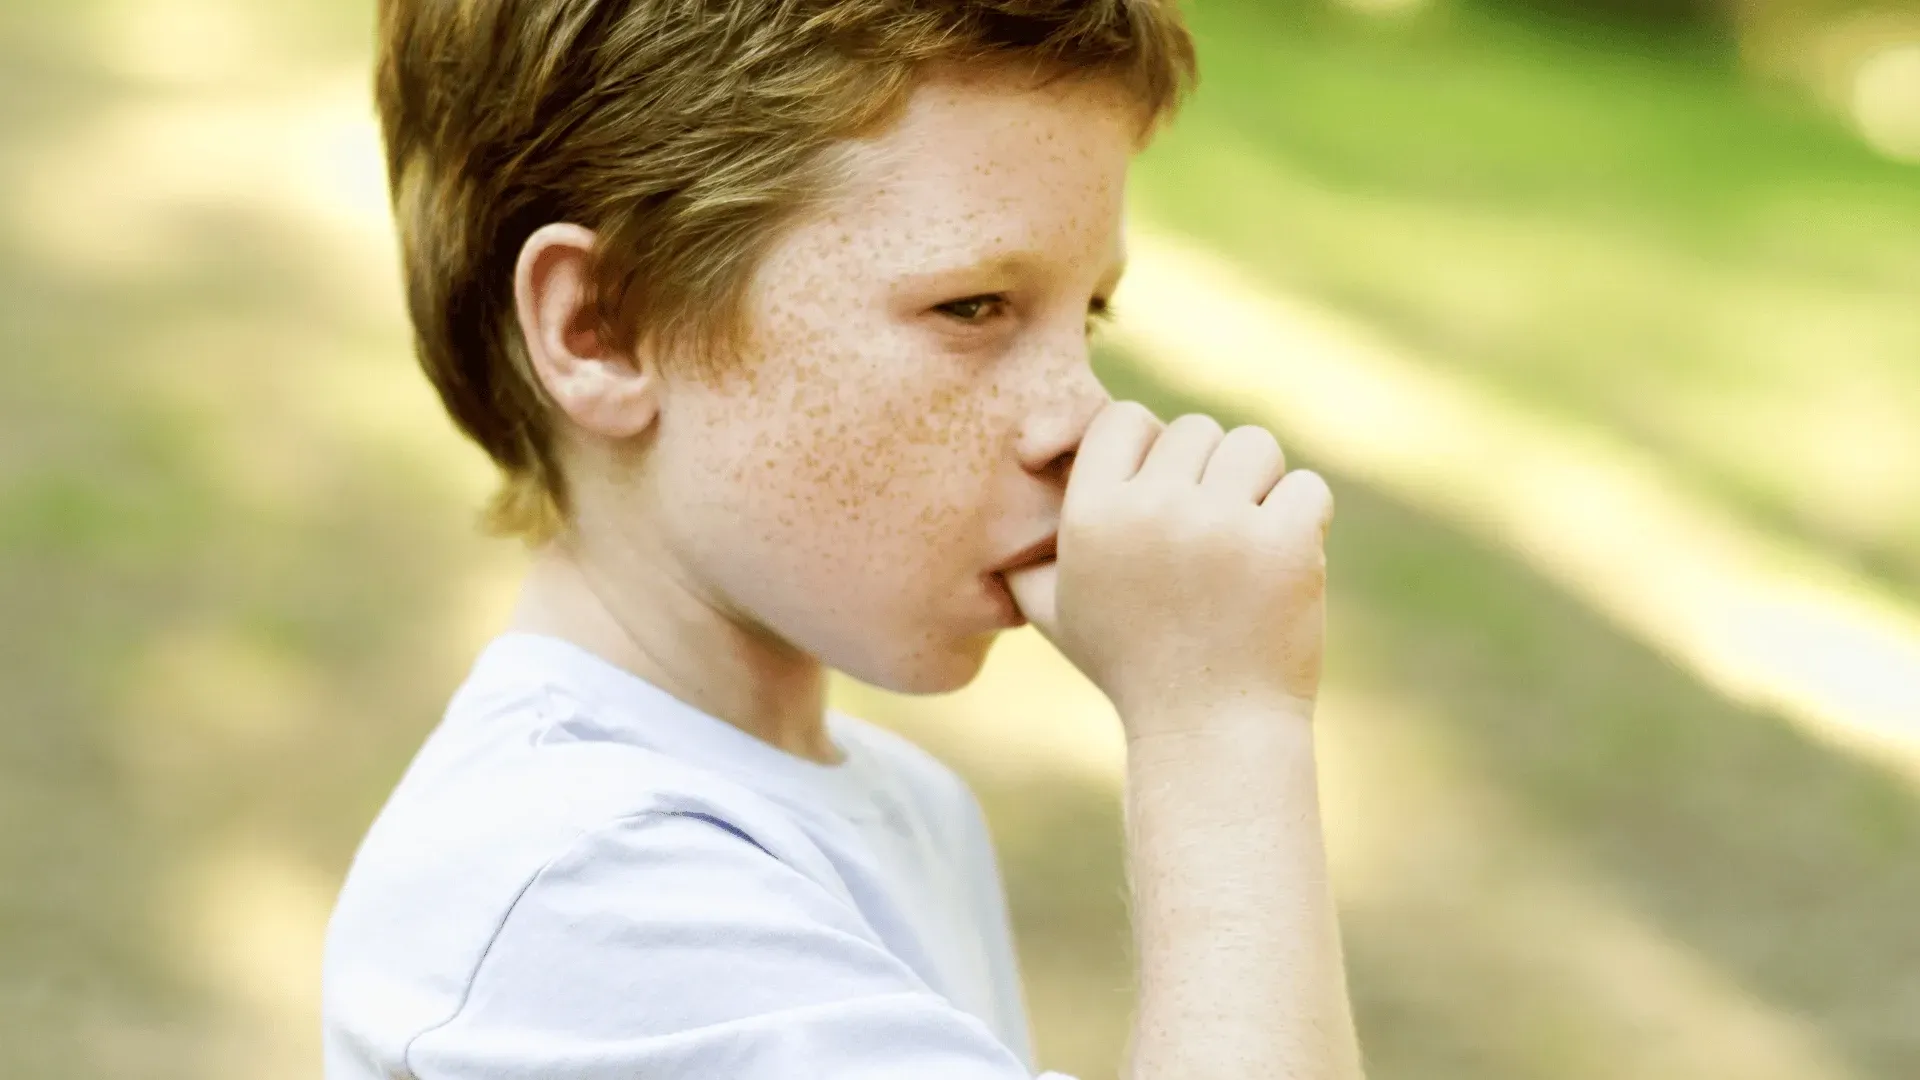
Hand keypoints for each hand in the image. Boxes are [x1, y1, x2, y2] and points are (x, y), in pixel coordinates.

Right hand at [1004, 401, 1332, 731]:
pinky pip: (1305, 487)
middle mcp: (1150, 509)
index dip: (1149, 449)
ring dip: (1258, 487)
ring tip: (1245, 545)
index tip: (1163, 496)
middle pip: (1196, 429)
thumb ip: (1029, 556)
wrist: (1209, 733)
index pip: (1125, 418)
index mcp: (1090, 515)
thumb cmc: (1132, 669)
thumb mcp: (1058, 614)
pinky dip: (1303, 521)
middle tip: (1208, 540)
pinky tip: (1280, 568)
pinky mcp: (1284, 542)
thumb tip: (1015, 507)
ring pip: (1254, 446)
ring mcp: (1220, 524)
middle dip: (1209, 474)